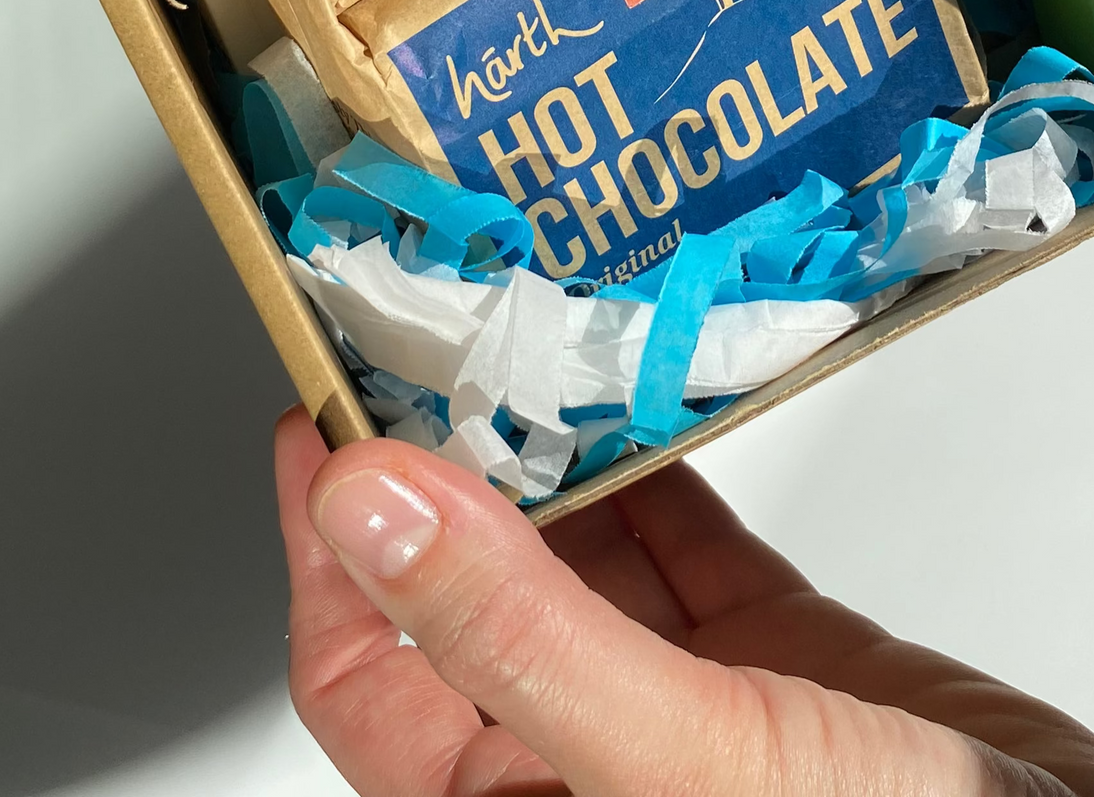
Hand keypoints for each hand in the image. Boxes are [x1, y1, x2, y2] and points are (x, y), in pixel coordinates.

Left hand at [276, 410, 1093, 795]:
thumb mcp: (674, 756)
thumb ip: (517, 634)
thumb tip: (372, 508)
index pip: (367, 669)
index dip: (332, 545)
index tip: (324, 414)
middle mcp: (580, 757)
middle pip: (462, 592)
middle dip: (439, 468)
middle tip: (425, 340)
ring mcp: (677, 702)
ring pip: (572, 553)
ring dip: (546, 451)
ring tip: (519, 338)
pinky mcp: (769, 655)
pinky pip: (682, 539)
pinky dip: (657, 460)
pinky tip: (642, 387)